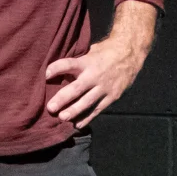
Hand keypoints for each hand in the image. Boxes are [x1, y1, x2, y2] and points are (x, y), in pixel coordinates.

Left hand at [45, 1, 157, 128]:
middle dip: (62, 98)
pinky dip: (88, 117)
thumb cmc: (105, 52)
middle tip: (50, 108)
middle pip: (77, 88)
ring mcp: (104, 87)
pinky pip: (98, 108)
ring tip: (62, 118)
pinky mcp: (112, 96)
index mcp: (87, 62)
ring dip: (74, 111)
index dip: (57, 68)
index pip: (69, 64)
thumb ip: (78, 62)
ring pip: (87, 101)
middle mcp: (95, 75)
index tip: (46, 74)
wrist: (130, 54)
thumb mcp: (91, 51)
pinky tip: (78, 124)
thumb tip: (59, 71)